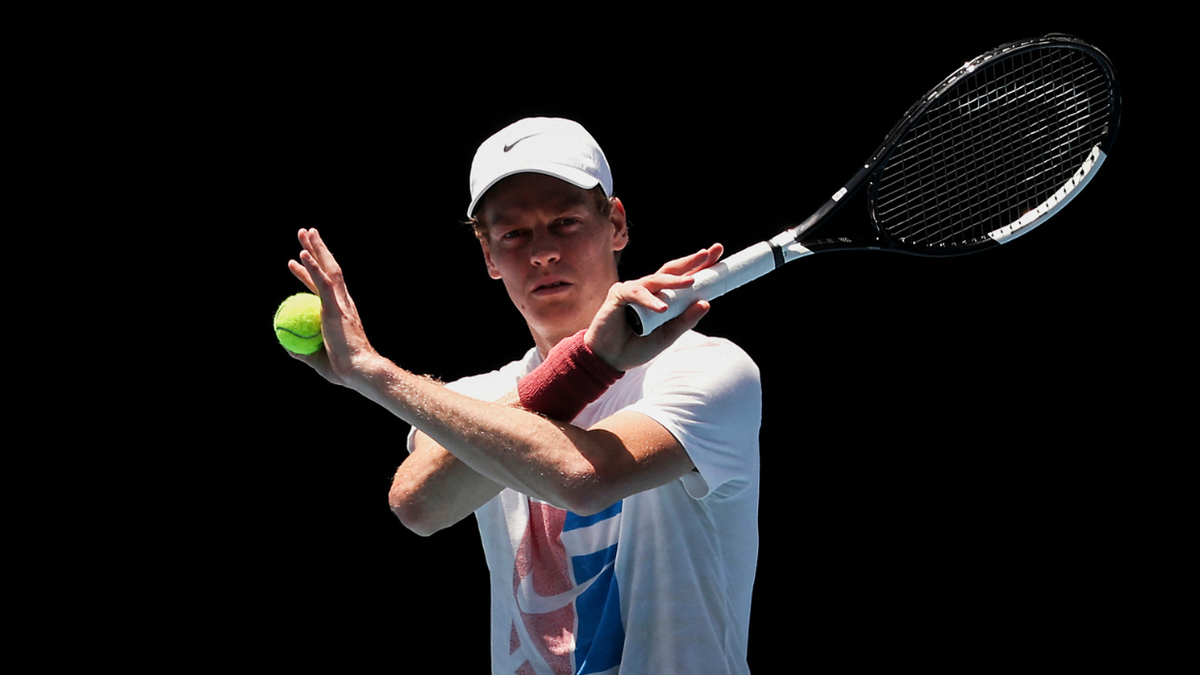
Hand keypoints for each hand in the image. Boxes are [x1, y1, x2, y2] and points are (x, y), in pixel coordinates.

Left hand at [286, 228, 379, 386]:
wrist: (359, 370)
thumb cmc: (343, 370)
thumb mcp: (316, 360)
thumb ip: (303, 351)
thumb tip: (288, 347)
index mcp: (342, 312)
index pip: (323, 286)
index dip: (310, 271)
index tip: (296, 260)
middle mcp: (344, 302)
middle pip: (329, 269)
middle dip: (318, 249)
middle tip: (306, 233)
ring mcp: (341, 303)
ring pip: (327, 268)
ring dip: (316, 248)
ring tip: (306, 232)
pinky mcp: (336, 307)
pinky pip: (322, 282)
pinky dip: (312, 267)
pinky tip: (302, 254)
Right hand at [584, 244, 723, 371]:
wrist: (610, 360)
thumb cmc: (636, 347)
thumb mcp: (668, 336)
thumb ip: (685, 320)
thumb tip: (706, 303)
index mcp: (661, 297)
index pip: (682, 277)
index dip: (699, 266)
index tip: (717, 254)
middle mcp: (648, 289)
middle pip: (671, 270)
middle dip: (691, 261)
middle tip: (708, 252)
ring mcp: (633, 290)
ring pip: (656, 279)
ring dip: (675, 280)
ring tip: (692, 283)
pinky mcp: (618, 294)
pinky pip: (637, 293)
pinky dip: (650, 300)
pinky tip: (662, 308)